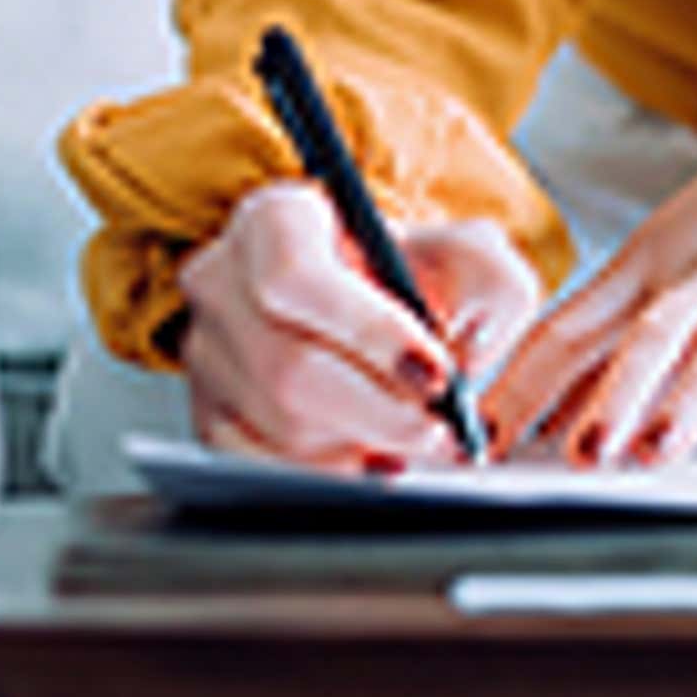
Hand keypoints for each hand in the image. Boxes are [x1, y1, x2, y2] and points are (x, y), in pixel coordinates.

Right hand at [176, 180, 540, 471]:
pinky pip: (263, 468)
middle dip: (379, 411)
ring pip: (279, 426)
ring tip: (418, 440)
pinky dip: (330, 476)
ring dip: (362, 447)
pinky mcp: (209, 415)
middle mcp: (222, 282)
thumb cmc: (410, 272)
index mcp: (275, 219)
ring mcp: (206, 353)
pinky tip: (374, 460)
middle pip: (286, 367)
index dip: (367, 331)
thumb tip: (470, 347)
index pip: (295, 277)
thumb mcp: (467, 252)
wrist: (368, 300)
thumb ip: (489, 280)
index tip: (435, 372)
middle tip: (440, 430)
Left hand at [480, 112, 696, 466]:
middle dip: (607, 396)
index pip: (569, 328)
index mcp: (643, 268)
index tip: (487, 442)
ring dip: (689, 396)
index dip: (524, 384)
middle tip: (578, 455)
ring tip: (659, 448)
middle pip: (645, 334)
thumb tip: (531, 419)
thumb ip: (603, 345)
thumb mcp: (659, 265)